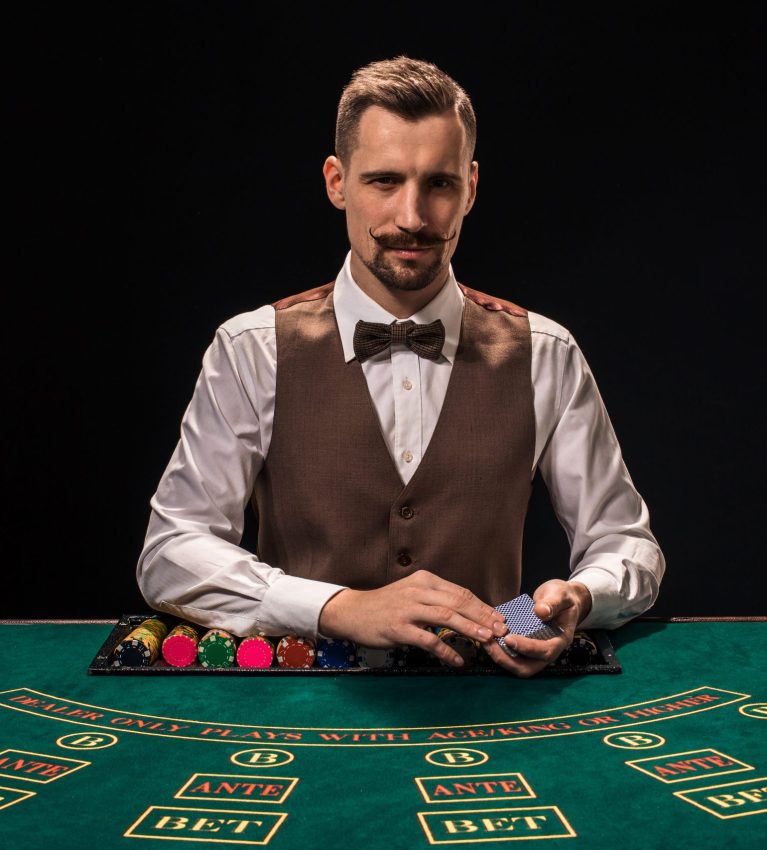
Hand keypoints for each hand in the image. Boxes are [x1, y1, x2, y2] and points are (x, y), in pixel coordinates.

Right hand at [318, 570, 507, 666]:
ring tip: (487, 640)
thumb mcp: (412, 593)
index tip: (499, 619)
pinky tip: (458, 660)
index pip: (461, 592)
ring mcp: (408, 609)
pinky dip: (446, 651)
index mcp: (425, 580)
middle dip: (483, 617)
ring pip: (448, 617)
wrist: (353, 612)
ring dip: (471, 629)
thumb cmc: (387, 605)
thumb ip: (437, 599)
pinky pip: (428, 640)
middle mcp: (418, 590)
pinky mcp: (399, 628)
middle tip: (501, 631)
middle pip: (459, 602)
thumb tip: (468, 612)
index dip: (483, 606)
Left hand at [481, 580, 592, 677]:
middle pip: (529, 668)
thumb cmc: (563, 597)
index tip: (508, 638)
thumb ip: (552, 603)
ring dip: (501, 658)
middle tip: (490, 644)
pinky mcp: (527, 648)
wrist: (563, 600)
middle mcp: (549, 650)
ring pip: (519, 665)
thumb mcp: (560, 594)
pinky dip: (501, 651)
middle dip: (507, 660)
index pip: (545, 651)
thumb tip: (540, 612)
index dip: (526, 648)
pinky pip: (513, 656)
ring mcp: (537, 652)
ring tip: (486, 642)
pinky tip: (489, 638)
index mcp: (561, 640)